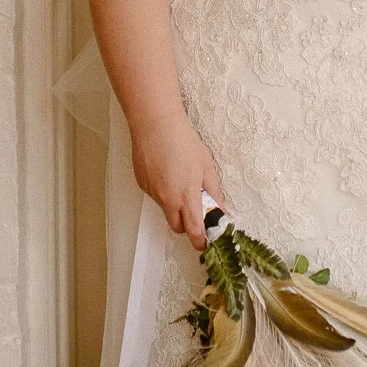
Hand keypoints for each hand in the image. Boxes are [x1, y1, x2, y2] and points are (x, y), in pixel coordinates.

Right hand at [131, 115, 224, 250]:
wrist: (155, 124)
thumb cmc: (184, 142)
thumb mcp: (206, 166)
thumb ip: (214, 192)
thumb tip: (223, 210)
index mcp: (186, 196)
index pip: (194, 230)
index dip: (201, 241)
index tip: (206, 242)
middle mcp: (167, 199)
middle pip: (177, 227)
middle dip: (187, 225)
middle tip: (196, 211)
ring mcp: (153, 193)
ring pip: (166, 210)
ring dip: (175, 205)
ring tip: (180, 179)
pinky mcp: (142, 184)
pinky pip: (156, 196)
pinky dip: (163, 191)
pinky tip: (167, 171)